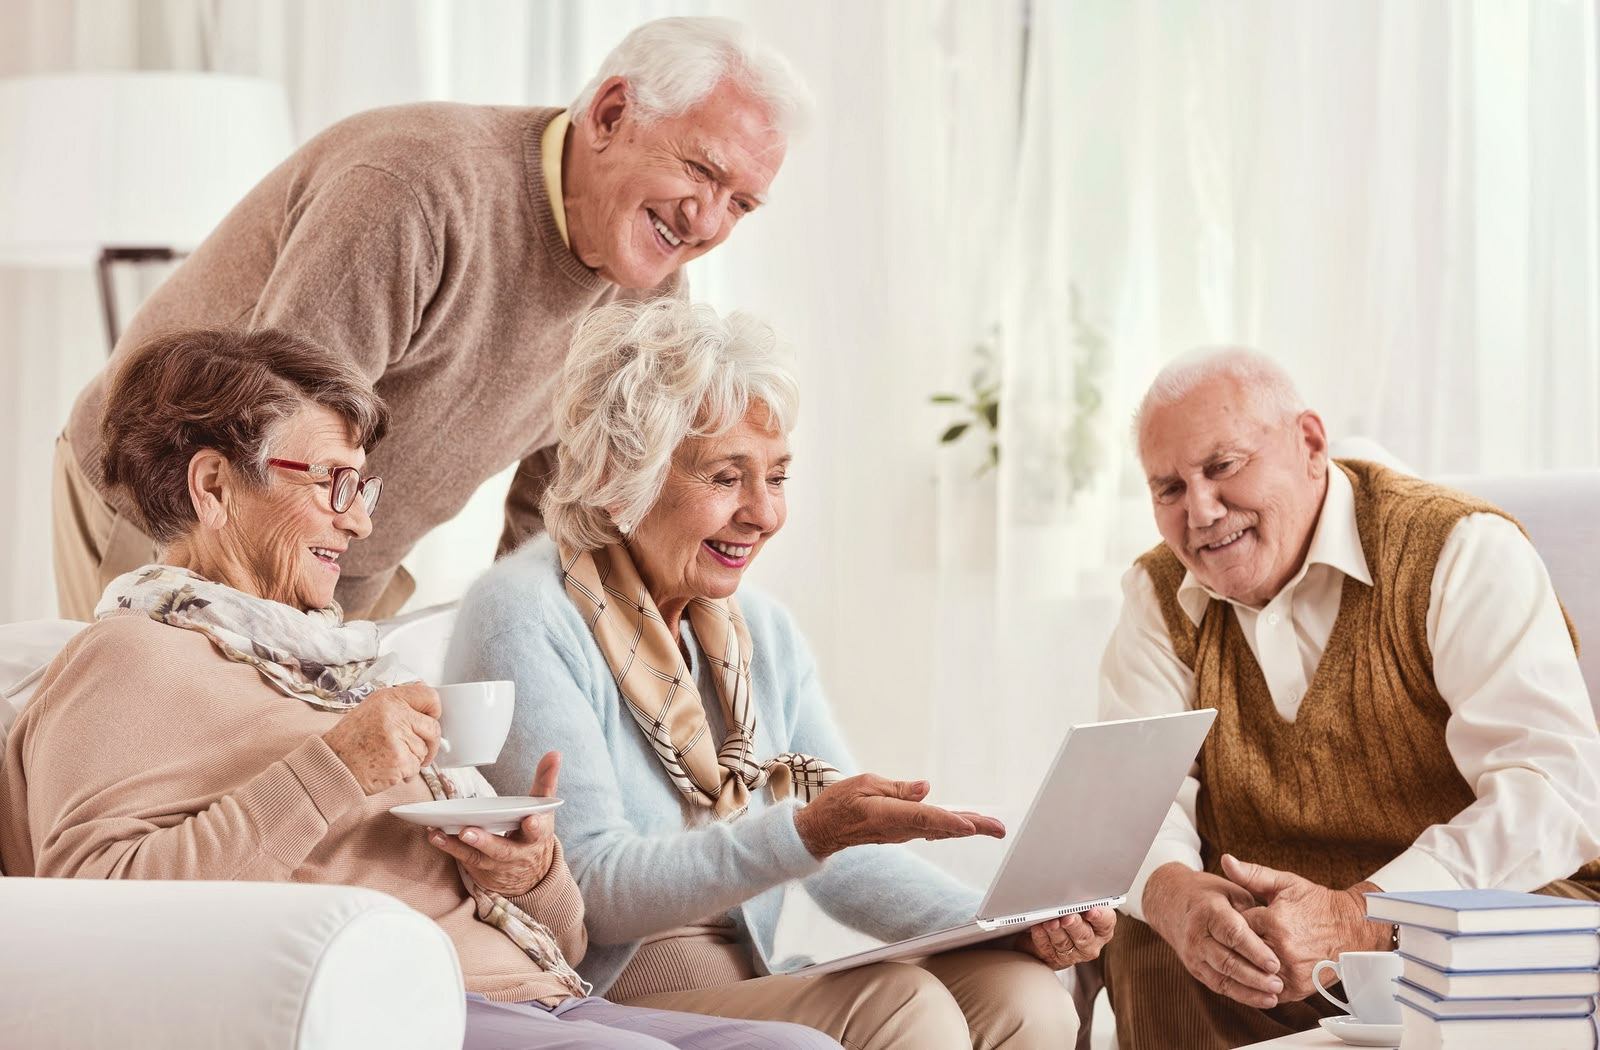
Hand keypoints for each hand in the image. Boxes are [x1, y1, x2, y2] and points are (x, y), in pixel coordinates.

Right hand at [322, 683, 440, 794]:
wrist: (331, 765)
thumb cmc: (350, 741)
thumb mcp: (371, 709)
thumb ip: (398, 703)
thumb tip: (424, 693)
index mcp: (389, 698)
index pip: (430, 697)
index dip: (434, 711)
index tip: (430, 720)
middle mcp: (395, 714)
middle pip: (433, 728)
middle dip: (430, 742)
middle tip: (415, 749)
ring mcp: (398, 737)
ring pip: (425, 749)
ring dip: (413, 759)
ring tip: (390, 757)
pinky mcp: (400, 759)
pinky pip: (416, 766)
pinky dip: (407, 772)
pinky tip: (388, 768)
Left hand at [430, 751, 561, 896]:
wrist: (529, 875)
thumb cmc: (532, 832)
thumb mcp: (543, 809)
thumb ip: (546, 781)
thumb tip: (555, 753)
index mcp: (535, 836)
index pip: (537, 830)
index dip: (535, 826)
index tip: (532, 821)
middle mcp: (516, 853)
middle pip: (501, 849)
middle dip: (486, 841)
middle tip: (469, 831)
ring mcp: (496, 864)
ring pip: (477, 856)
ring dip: (458, 845)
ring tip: (440, 833)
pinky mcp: (479, 868)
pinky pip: (462, 858)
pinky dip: (448, 846)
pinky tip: (434, 834)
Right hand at [792, 774, 1005, 859]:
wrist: (823, 830)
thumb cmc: (838, 803)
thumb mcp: (863, 783)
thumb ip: (896, 788)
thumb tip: (926, 789)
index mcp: (887, 815)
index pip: (924, 817)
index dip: (950, 821)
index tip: (972, 826)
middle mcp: (899, 828)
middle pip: (942, 827)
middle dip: (973, 827)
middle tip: (1000, 829)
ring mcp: (902, 834)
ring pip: (940, 829)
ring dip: (968, 827)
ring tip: (993, 826)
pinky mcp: (902, 832)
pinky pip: (932, 830)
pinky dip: (952, 827)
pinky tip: (968, 826)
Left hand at [1014, 906, 1116, 969]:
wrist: (1051, 933)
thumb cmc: (1070, 915)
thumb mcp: (1080, 906)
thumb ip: (1081, 901)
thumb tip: (1074, 891)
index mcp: (1101, 928)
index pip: (1106, 922)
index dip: (1100, 916)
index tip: (1091, 910)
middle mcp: (1090, 943)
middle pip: (1084, 936)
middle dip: (1075, 925)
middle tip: (1068, 917)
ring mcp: (1072, 954)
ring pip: (1064, 943)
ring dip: (1055, 931)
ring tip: (1050, 922)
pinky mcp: (1054, 959)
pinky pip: (1047, 948)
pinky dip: (1041, 937)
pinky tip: (1038, 928)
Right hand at [1142, 862, 1283, 1007]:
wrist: (1170, 904)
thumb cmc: (1209, 895)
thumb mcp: (1231, 891)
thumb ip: (1250, 912)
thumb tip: (1273, 936)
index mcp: (1208, 911)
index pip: (1233, 934)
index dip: (1254, 951)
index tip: (1275, 964)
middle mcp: (1197, 935)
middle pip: (1226, 960)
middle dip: (1254, 976)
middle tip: (1278, 984)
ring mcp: (1193, 954)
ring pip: (1221, 978)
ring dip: (1248, 991)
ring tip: (1273, 997)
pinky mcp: (1194, 968)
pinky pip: (1218, 985)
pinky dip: (1240, 995)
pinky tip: (1261, 999)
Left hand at [1222, 854, 1391, 1000]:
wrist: (1353, 927)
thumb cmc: (1317, 904)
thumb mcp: (1284, 882)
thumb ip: (1251, 873)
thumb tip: (1225, 860)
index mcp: (1274, 920)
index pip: (1234, 926)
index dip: (1233, 922)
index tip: (1239, 920)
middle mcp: (1281, 947)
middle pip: (1241, 951)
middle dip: (1239, 944)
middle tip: (1245, 937)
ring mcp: (1291, 970)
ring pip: (1252, 971)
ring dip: (1250, 963)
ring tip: (1256, 951)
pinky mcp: (1299, 987)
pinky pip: (1269, 989)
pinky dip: (1264, 980)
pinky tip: (1265, 968)